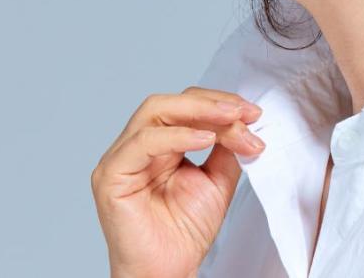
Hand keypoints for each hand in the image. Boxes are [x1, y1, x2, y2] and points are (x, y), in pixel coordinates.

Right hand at [91, 86, 266, 277]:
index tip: (253, 113)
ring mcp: (120, 159)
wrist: (169, 270)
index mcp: (158, 145)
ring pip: (154, 112)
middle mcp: (135, 147)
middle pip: (169, 103)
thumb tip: (243, 120)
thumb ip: (227, 147)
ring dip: (199, 112)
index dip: (219, 103)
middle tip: (244, 112)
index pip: (184, 106)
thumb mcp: (218, 178)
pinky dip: (177, 135)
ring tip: (231, 120)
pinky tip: (206, 138)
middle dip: (211, 102)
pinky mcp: (111, 176)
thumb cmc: (185, 231)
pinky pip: (143, 142)